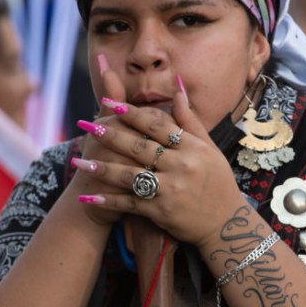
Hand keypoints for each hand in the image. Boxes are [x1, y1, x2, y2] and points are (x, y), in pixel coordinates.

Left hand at [74, 81, 243, 248]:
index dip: (131, 113)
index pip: (157, 124)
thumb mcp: (208, 147)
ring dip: (102, 169)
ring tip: (79, 161)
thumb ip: (189, 117)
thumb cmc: (217, 181)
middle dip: (110, 135)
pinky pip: (130, 203)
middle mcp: (181, 166)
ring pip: (129, 175)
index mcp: (192, 147)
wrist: (226, 224)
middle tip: (86, 125)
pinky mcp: (161, 211)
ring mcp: (170, 190)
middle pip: (139, 147)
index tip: (109, 102)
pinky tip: (89, 197)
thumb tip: (176, 82)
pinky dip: (109, 201)